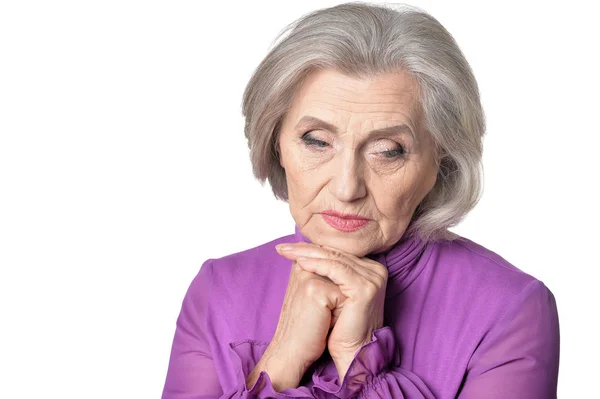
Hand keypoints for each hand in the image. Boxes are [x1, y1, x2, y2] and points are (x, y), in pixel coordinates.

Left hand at [276, 242, 387, 380]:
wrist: (350, 352)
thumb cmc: (339, 326)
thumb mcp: (332, 292)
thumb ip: (325, 271)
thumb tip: (302, 250)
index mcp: (370, 269)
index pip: (337, 252)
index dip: (311, 248)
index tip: (288, 247)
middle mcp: (376, 271)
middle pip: (335, 254)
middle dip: (306, 249)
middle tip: (282, 247)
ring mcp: (374, 278)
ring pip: (335, 259)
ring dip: (308, 254)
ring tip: (287, 252)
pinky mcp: (366, 287)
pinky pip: (337, 270)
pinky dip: (317, 265)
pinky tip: (301, 263)